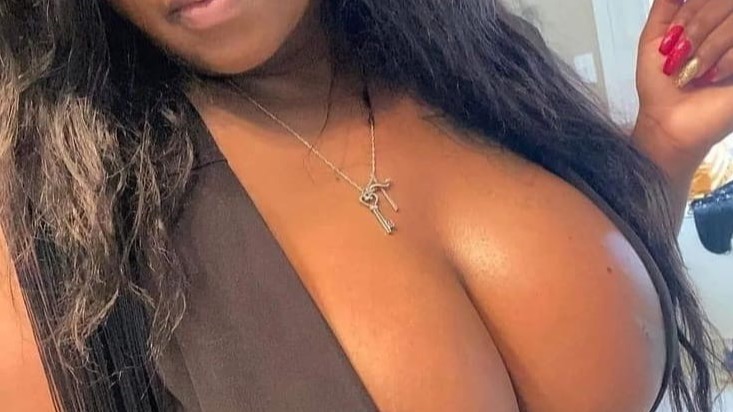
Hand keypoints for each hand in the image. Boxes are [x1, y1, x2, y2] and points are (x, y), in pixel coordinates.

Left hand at [636, 0, 732, 160]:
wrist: (668, 123)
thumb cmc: (662, 87)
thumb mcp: (655, 39)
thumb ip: (667, 6)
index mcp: (715, 21)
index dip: (689, 14)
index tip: (673, 41)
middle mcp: (731, 32)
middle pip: (724, 4)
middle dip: (696, 29)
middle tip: (681, 57)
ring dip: (706, 50)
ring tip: (695, 72)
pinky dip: (724, 63)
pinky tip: (714, 79)